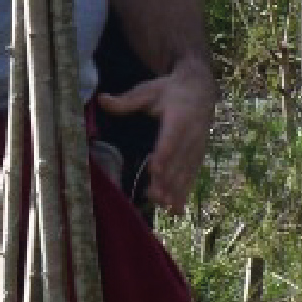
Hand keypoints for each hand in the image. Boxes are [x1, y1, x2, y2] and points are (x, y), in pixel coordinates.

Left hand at [94, 60, 215, 213]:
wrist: (200, 90)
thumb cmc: (169, 90)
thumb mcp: (148, 90)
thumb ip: (127, 100)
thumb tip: (101, 100)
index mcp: (180, 117)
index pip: (171, 138)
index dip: (164, 154)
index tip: (154, 168)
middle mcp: (192, 135)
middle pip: (178, 160)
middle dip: (167, 179)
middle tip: (153, 195)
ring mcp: (197, 147)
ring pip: (186, 172)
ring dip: (175, 190)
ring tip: (163, 206)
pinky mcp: (198, 156)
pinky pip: (191, 176)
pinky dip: (184, 193)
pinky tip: (175, 211)